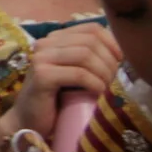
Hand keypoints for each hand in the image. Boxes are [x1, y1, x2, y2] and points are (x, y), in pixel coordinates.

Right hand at [0, 21, 119, 139]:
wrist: (29, 123)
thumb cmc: (57, 100)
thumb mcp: (76, 75)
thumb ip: (89, 60)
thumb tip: (122, 55)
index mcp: (55, 39)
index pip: (92, 28)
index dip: (112, 43)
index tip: (121, 62)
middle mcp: (45, 43)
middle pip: (90, 41)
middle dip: (109, 62)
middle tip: (114, 82)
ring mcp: (41, 58)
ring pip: (85, 55)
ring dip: (104, 73)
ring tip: (106, 88)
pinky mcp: (42, 76)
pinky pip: (78, 74)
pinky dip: (94, 83)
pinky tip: (98, 93)